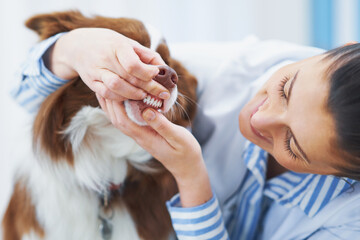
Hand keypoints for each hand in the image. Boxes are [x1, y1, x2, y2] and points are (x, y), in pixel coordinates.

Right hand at [44, 28, 169, 100]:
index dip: (147, 72)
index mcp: (117, 46)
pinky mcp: (91, 82)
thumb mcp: (127, 43)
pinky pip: (106, 94)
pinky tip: (130, 97)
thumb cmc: (110, 44)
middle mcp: (105, 58)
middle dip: (148, 87)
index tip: (157, 75)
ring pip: (116, 87)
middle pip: (128, 77)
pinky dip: (120, 98)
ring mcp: (96, 71)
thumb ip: (146, 55)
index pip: (133, 64)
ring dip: (134, 94)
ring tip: (145, 96)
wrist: (79, 46)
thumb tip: (164, 68)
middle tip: (162, 93)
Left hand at [96, 95, 211, 206]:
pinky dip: (123, 109)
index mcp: (145, 137)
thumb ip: (162, 125)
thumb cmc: (186, 152)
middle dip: (109, 103)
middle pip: (117, 120)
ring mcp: (142, 136)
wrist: (187, 167)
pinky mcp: (146, 134)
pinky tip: (124, 99)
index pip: (123, 121)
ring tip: (108, 89)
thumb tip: (147, 111)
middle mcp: (140, 137)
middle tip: (103, 84)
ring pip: (121, 120)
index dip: (115, 105)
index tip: (112, 88)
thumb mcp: (178, 137)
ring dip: (113, 106)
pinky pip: (130, 120)